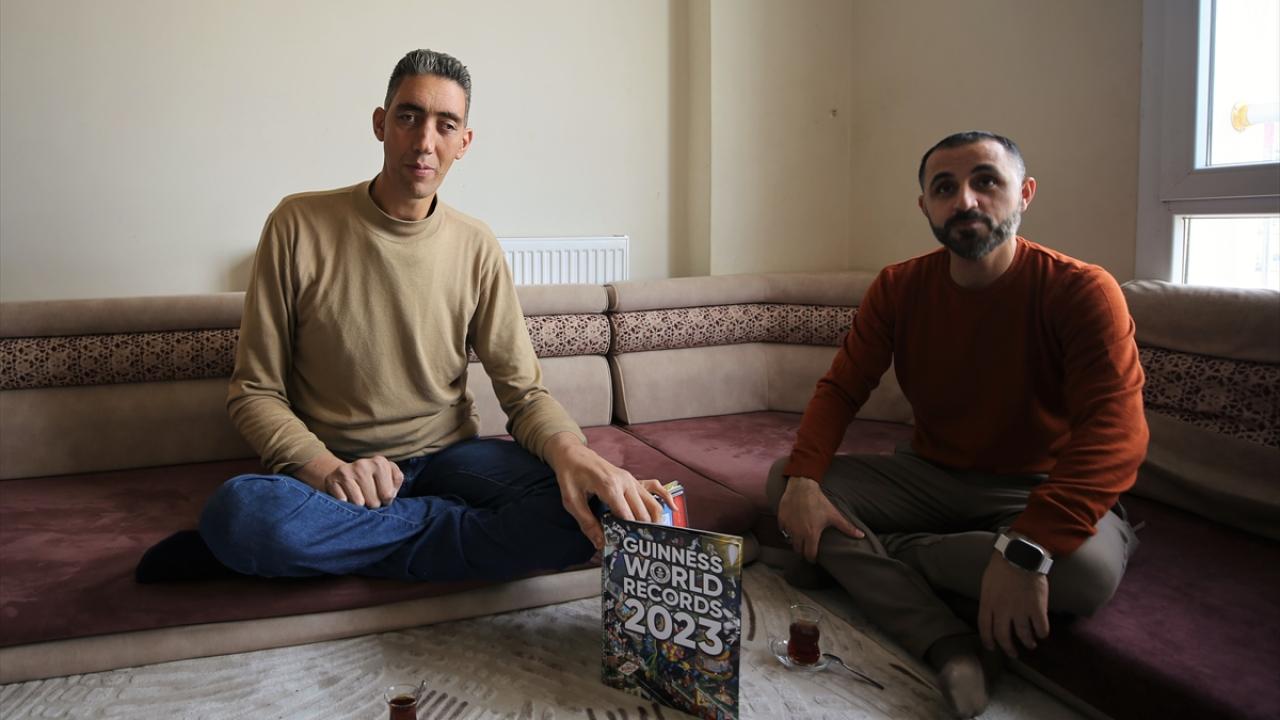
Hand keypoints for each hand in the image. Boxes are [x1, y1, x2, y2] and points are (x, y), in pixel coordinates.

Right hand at [297, 451, 404, 508]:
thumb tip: (389, 495)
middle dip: (373, 505)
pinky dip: (346, 503)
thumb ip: (396, 482)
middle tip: (369, 499)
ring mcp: (346, 471)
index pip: (388, 494)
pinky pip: (344, 502)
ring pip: (359, 503)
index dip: (386, 501)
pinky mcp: (332, 480)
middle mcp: (363, 464)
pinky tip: (346, 496)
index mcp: (380, 462)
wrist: (344, 474)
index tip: (382, 496)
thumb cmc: (372, 480)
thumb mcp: (389, 478)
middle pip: (374, 501)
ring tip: (359, 498)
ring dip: (360, 506)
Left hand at [544, 432, 674, 549]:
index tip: (627, 548)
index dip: (627, 534)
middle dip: (641, 531)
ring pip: (651, 503)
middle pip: (641, 513)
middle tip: (640, 549)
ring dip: (654, 521)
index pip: (626, 516)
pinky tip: (672, 509)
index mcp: (609, 486)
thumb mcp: (572, 501)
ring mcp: (631, 479)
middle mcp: (625, 482)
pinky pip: (655, 488)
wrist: (574, 453)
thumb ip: (586, 523)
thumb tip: (601, 543)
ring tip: (652, 538)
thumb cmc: (570, 476)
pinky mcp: (633, 479)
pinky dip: (665, 498)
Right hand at [777, 476, 862, 561]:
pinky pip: (782, 530)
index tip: (814, 558)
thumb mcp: (833, 515)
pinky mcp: (781, 519)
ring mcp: (788, 527)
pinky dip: (787, 530)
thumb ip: (847, 528)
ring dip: (795, 541)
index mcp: (811, 535)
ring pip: (789, 540)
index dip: (812, 558)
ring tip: (801, 537)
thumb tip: (861, 535)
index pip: (809, 555)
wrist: (802, 486)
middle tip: (807, 548)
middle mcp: (798, 533)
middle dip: (803, 551)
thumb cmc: (819, 501)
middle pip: (798, 550)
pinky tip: (793, 526)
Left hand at [978, 550, 1050, 656]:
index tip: (992, 647)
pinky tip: (1042, 634)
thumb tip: (991, 611)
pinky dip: (1042, 633)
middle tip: (1013, 653)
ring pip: (1023, 635)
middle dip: (1008, 648)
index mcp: (988, 603)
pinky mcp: (1037, 608)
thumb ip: (989, 599)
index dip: (987, 641)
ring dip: (1027, 642)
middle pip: (1003, 636)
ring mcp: (1020, 610)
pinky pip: (1041, 627)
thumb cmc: (1001, 565)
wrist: (1019, 555)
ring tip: (1030, 644)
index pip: (984, 628)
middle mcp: (1002, 611)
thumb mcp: (987, 583)